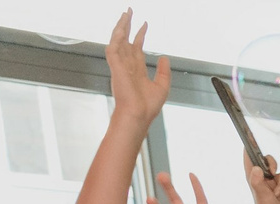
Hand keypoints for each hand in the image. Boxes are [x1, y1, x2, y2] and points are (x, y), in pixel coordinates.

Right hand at [104, 12, 171, 130]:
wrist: (138, 115)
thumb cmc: (147, 107)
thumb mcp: (162, 86)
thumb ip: (164, 72)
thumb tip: (165, 58)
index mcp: (137, 71)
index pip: (137, 48)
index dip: (141, 36)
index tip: (145, 25)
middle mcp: (127, 66)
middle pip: (126, 40)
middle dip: (128, 25)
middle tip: (130, 12)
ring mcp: (120, 65)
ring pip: (119, 40)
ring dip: (122, 26)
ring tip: (126, 14)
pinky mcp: (116, 66)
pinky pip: (114, 47)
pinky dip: (116, 37)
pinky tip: (120, 27)